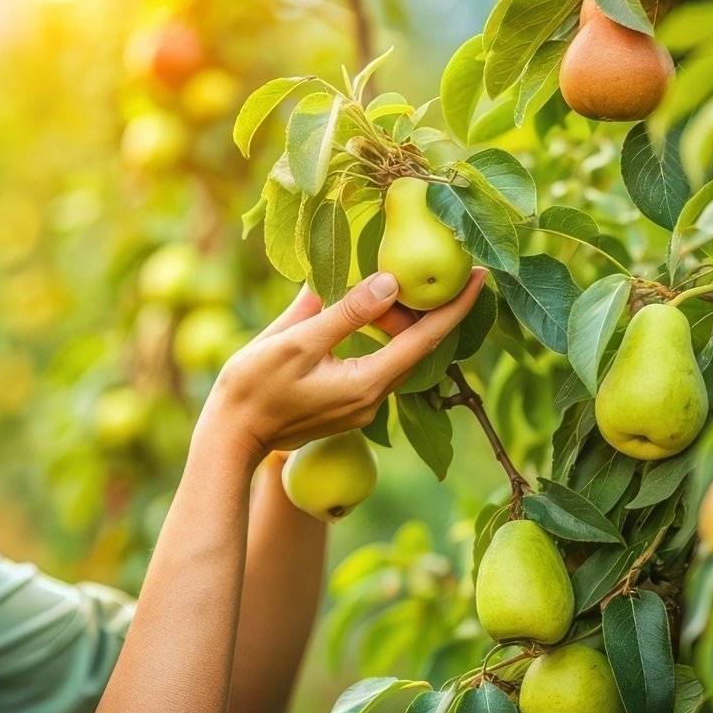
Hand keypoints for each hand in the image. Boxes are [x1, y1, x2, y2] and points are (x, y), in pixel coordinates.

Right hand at [199, 268, 488, 461]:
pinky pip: (377, 366)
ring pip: (395, 358)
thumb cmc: (254, 387)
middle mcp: (373, 400)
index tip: (482, 276)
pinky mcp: (346, 407)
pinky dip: (378, 339)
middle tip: (399, 274)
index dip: (456, 306)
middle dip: (416, 309)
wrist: (230, 437)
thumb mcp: (297, 340)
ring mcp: (361, 407)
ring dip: (394, 324)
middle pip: (414, 348)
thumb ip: (346, 311)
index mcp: (366, 383)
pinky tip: (362, 318)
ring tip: (377, 292)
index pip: (427, 339)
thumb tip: (391, 281)